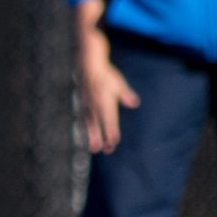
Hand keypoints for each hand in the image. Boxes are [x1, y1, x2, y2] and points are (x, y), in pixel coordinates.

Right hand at [78, 34, 139, 153]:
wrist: (88, 65)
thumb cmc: (105, 74)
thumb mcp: (118, 83)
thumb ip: (126, 94)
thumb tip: (134, 103)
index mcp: (105, 103)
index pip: (110, 122)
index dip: (112, 133)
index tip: (114, 143)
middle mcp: (95, 107)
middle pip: (99, 127)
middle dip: (102, 140)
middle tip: (105, 151)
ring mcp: (87, 106)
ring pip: (89, 126)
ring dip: (92, 137)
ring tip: (93, 149)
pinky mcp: (82, 104)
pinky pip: (83, 120)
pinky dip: (85, 129)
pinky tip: (85, 134)